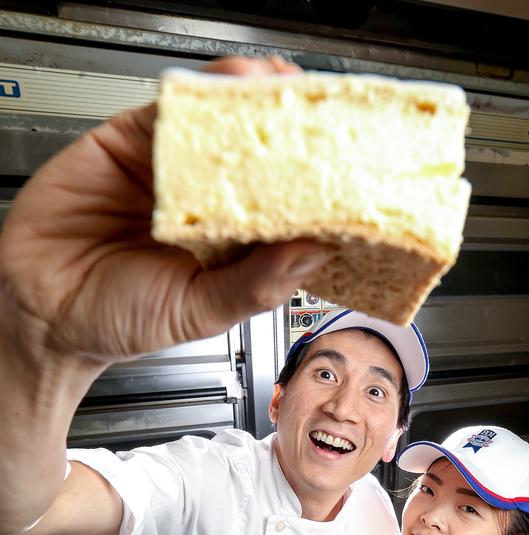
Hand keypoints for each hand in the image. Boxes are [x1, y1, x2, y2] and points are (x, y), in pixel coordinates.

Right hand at [0, 56, 333, 364]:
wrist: (40, 311)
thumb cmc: (120, 320)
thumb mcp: (199, 313)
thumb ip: (256, 284)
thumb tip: (316, 252)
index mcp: (240, 245)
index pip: (295, 205)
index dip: (326, 186)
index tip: (357, 173)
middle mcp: (213, 202)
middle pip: (267, 154)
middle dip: (299, 130)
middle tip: (329, 115)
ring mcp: (176, 168)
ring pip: (226, 122)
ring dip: (259, 100)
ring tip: (287, 92)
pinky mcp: (133, 140)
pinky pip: (173, 107)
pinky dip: (205, 93)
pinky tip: (233, 89)